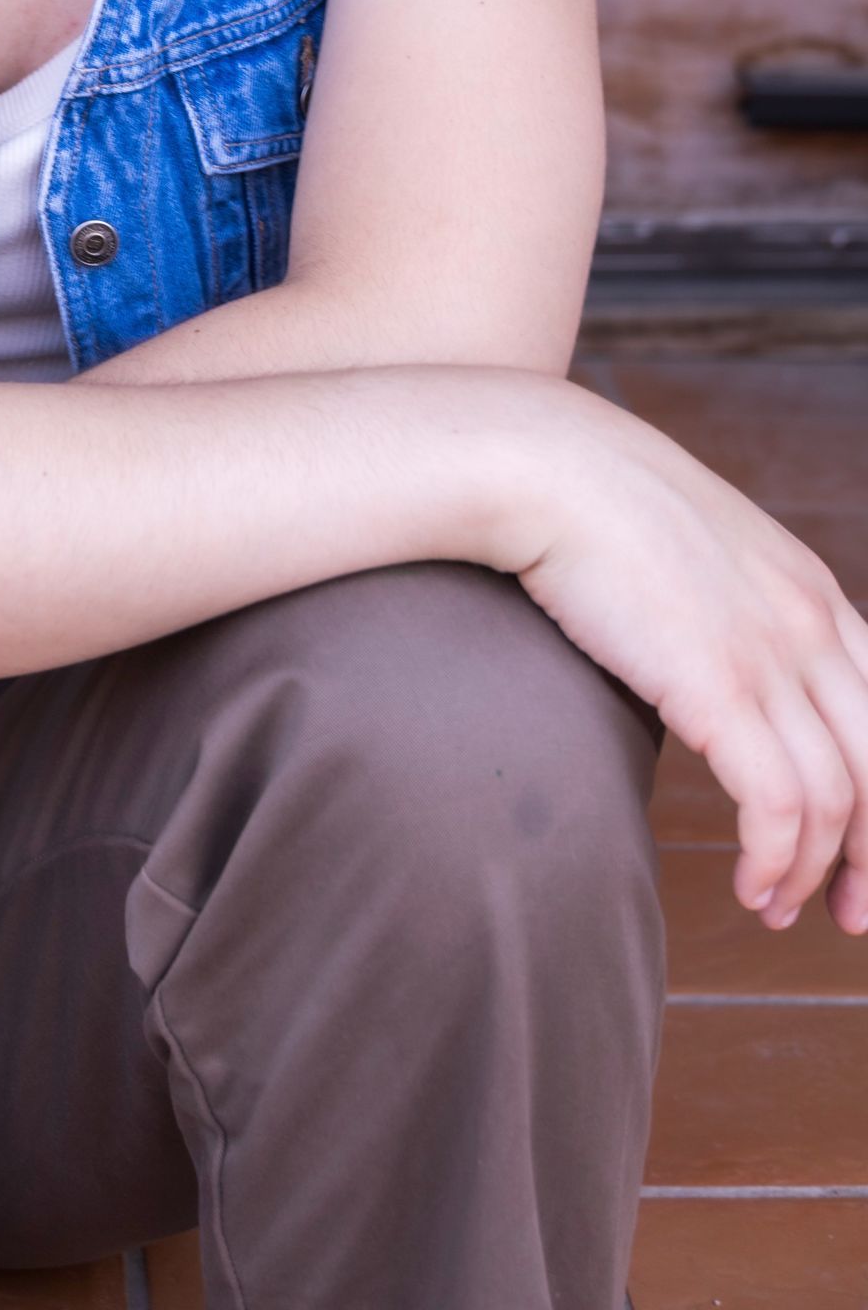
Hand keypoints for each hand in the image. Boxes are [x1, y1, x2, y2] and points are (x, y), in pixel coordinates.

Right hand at [510, 384, 867, 936]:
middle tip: (850, 915)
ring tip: (772, 906)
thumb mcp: (696, 553)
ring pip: (839, 799)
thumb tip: (713, 677)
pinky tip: (750, 884)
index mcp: (815, 593)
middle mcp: (812, 626)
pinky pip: (779, 804)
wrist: (545, 465)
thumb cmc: (595, 506)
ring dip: (815, 873)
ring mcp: (771, 655)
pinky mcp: (718, 685)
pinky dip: (776, 861)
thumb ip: (730, 610)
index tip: (862, 852)